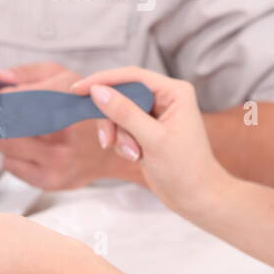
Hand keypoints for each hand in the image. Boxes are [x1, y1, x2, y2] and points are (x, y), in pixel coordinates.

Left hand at [0, 62, 128, 190]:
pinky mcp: (49, 180)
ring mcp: (55, 160)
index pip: (8, 100)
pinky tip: (30, 148)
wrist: (110, 151)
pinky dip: (12, 155)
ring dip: (3, 137)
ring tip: (20, 130)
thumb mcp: (62, 77)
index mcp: (63, 101)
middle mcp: (60, 133)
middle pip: (1, 126)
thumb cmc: (84, 111)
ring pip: (2, 146)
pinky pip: (10, 166)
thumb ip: (26, 74)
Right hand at [69, 66, 228, 212]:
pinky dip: (122, 142)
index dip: (103, 79)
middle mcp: (165, 98)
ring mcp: (155, 114)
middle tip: (108, 141)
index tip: (77, 89)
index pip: (132, 76)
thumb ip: (124, 113)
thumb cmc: (184, 169)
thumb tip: (97, 91)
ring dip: (119, 135)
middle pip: (122, 94)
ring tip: (132, 154)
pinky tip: (135, 157)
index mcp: (174, 92)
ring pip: (119, 113)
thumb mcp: (152, 139)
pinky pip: (122, 127)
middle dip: (113, 119)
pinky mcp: (147, 130)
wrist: (196, 198)